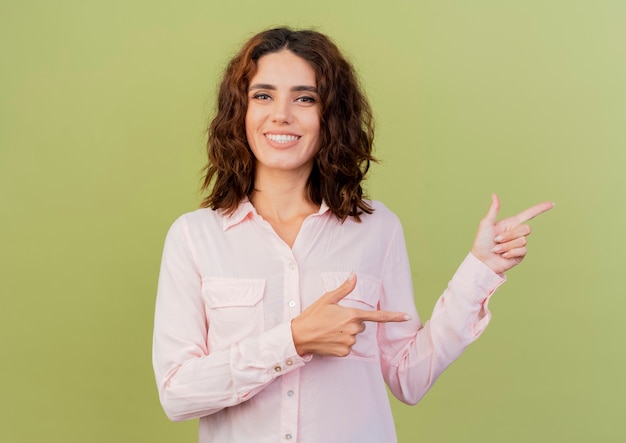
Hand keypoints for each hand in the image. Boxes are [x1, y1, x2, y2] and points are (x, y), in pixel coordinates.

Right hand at [291, 273, 409, 356]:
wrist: (299, 336)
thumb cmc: (313, 316)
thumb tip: (354, 276)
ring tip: (329, 330)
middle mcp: (353, 329)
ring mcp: (349, 342)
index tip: (407, 316)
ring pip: (354, 336)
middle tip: (334, 321)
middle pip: (361, 325)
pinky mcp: (344, 352)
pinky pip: (348, 347)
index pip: (378, 316)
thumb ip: (344, 288)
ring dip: (345, 333)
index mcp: (352, 315)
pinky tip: (330, 340)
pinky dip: (341, 343)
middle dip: (351, 322)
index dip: (394, 316)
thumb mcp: (327, 299)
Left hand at [471, 194, 553, 274]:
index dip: (540, 209)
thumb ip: (493, 210)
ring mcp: (519, 244)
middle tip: (496, 240)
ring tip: (496, 249)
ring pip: (523, 240)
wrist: (482, 261)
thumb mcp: (486, 224)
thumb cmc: (481, 243)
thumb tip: (494, 194)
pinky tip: (503, 255)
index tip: (551, 204)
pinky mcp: (520, 255)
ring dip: (506, 246)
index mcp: (510, 223)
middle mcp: (516, 233)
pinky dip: (510, 253)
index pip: (529, 214)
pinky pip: (522, 250)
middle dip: (509, 235)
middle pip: (526, 229)